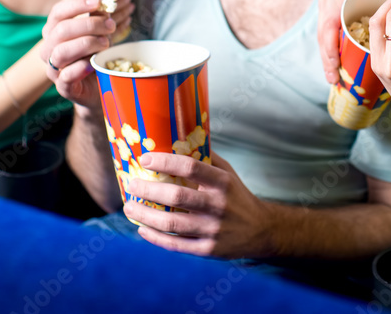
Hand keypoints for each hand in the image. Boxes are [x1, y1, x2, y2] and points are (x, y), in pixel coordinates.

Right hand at [39, 0, 121, 109]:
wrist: (100, 87)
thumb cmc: (97, 53)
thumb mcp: (100, 30)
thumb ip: (102, 11)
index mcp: (54, 29)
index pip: (59, 10)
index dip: (79, 2)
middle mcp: (49, 47)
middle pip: (61, 29)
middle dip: (89, 24)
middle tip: (111, 25)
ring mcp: (53, 68)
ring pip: (61, 52)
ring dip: (87, 44)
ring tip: (106, 43)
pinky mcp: (62, 87)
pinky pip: (66, 76)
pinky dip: (81, 68)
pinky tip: (94, 64)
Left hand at [123, 153, 275, 258]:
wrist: (261, 230)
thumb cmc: (237, 196)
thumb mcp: (228, 173)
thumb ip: (206, 158)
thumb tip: (177, 139)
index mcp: (222, 182)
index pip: (191, 167)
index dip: (165, 161)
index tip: (145, 159)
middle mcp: (218, 205)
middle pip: (177, 196)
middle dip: (149, 190)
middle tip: (131, 184)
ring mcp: (213, 229)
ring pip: (172, 223)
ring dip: (145, 215)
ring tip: (129, 207)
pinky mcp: (208, 250)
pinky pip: (176, 244)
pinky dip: (155, 238)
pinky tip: (142, 229)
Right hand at [318, 0, 386, 82]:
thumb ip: (388, 1)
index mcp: (338, 0)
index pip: (330, 31)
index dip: (331, 53)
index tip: (337, 72)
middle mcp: (328, 5)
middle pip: (324, 38)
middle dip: (327, 61)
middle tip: (334, 82)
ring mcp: (326, 6)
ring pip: (324, 36)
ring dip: (328, 55)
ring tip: (335, 77)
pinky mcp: (329, 7)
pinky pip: (327, 30)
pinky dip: (330, 45)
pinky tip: (337, 59)